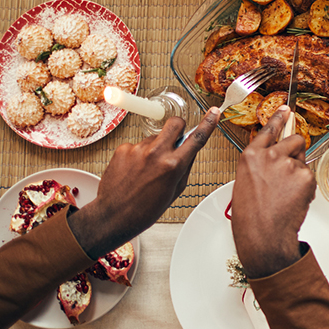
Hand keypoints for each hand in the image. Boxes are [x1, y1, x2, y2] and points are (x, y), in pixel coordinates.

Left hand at [68, 109, 220, 258]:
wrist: (114, 215)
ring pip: (154, 138)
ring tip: (146, 170)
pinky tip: (134, 171)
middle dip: (178, 128)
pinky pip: (137, 146)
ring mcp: (138, 150)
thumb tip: (190, 150)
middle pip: (174, 124)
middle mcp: (156, 154)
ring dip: (154, 148)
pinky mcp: (122, 149)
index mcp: (173, 166)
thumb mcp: (175, 190)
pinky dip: (138, 155)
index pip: (196, 138)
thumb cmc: (145, 209)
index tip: (214, 112)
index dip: (208, 123)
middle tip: (174, 139)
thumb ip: (185, 167)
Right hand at [231, 107, 315, 278]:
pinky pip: (309, 176)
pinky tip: (293, 199)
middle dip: (296, 150)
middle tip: (291, 168)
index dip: (279, 118)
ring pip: (303, 160)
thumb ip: (260, 164)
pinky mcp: (305, 176)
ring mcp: (289, 164)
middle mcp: (270, 155)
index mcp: (251, 156)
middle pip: (295, 139)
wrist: (263, 235)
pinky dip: (305, 187)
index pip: (269, 130)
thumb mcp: (246, 181)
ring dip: (299, 172)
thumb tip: (274, 159)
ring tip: (285, 193)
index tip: (286, 109)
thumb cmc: (251, 215)